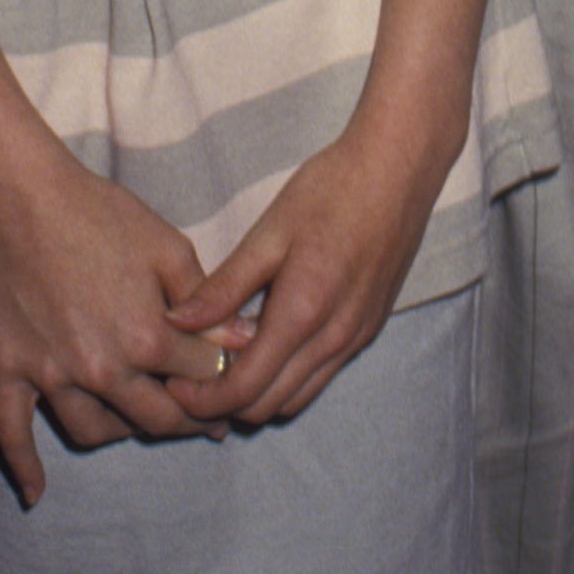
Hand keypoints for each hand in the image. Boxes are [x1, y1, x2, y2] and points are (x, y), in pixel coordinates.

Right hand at [0, 147, 236, 504]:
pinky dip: (24, 466)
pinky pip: (13, 432)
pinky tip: (35, 493)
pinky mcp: (12, 372)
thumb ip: (208, 301)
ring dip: (124, 433)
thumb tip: (245, 340)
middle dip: (188, 420)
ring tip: (143, 422)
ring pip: (95, 432)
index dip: (225, 380)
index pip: (199, 378)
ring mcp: (52, 376)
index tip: (237, 387)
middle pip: (155, 417)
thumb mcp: (169, 248)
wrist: (28, 200)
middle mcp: (101, 369)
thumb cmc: (104, 216)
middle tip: (206, 421)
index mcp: (146, 338)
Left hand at [164, 117, 441, 428]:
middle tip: (192, 375)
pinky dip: (287, 376)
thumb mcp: (270, 231)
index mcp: (303, 312)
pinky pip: (320, 375)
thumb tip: (177, 322)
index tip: (174, 384)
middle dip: (225, 403)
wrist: (399, 167)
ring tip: (227, 361)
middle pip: (268, 406)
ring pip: (296, 397)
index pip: (245, 389)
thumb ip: (225, 285)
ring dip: (258, 394)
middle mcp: (334, 339)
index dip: (203, 400)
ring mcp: (356, 338)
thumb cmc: (331, 189)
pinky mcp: (368, 328)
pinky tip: (268, 341)